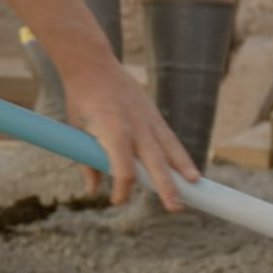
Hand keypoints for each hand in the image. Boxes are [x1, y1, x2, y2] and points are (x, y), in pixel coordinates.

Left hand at [61, 59, 197, 209]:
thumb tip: (93, 189)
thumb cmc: (81, 101)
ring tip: (194, 186)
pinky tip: (190, 171)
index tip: (117, 200)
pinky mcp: (154, 115)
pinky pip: (170, 139)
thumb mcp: (77, 132)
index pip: (124, 171)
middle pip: (154, 163)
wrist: (93, 66)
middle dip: (166, 187)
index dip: (122, 190)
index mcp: (113, 133)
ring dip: (183, 169)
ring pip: (169, 149)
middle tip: (175, 207)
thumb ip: (87, 162)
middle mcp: (135, 128)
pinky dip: (180, 155)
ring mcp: (147, 120)